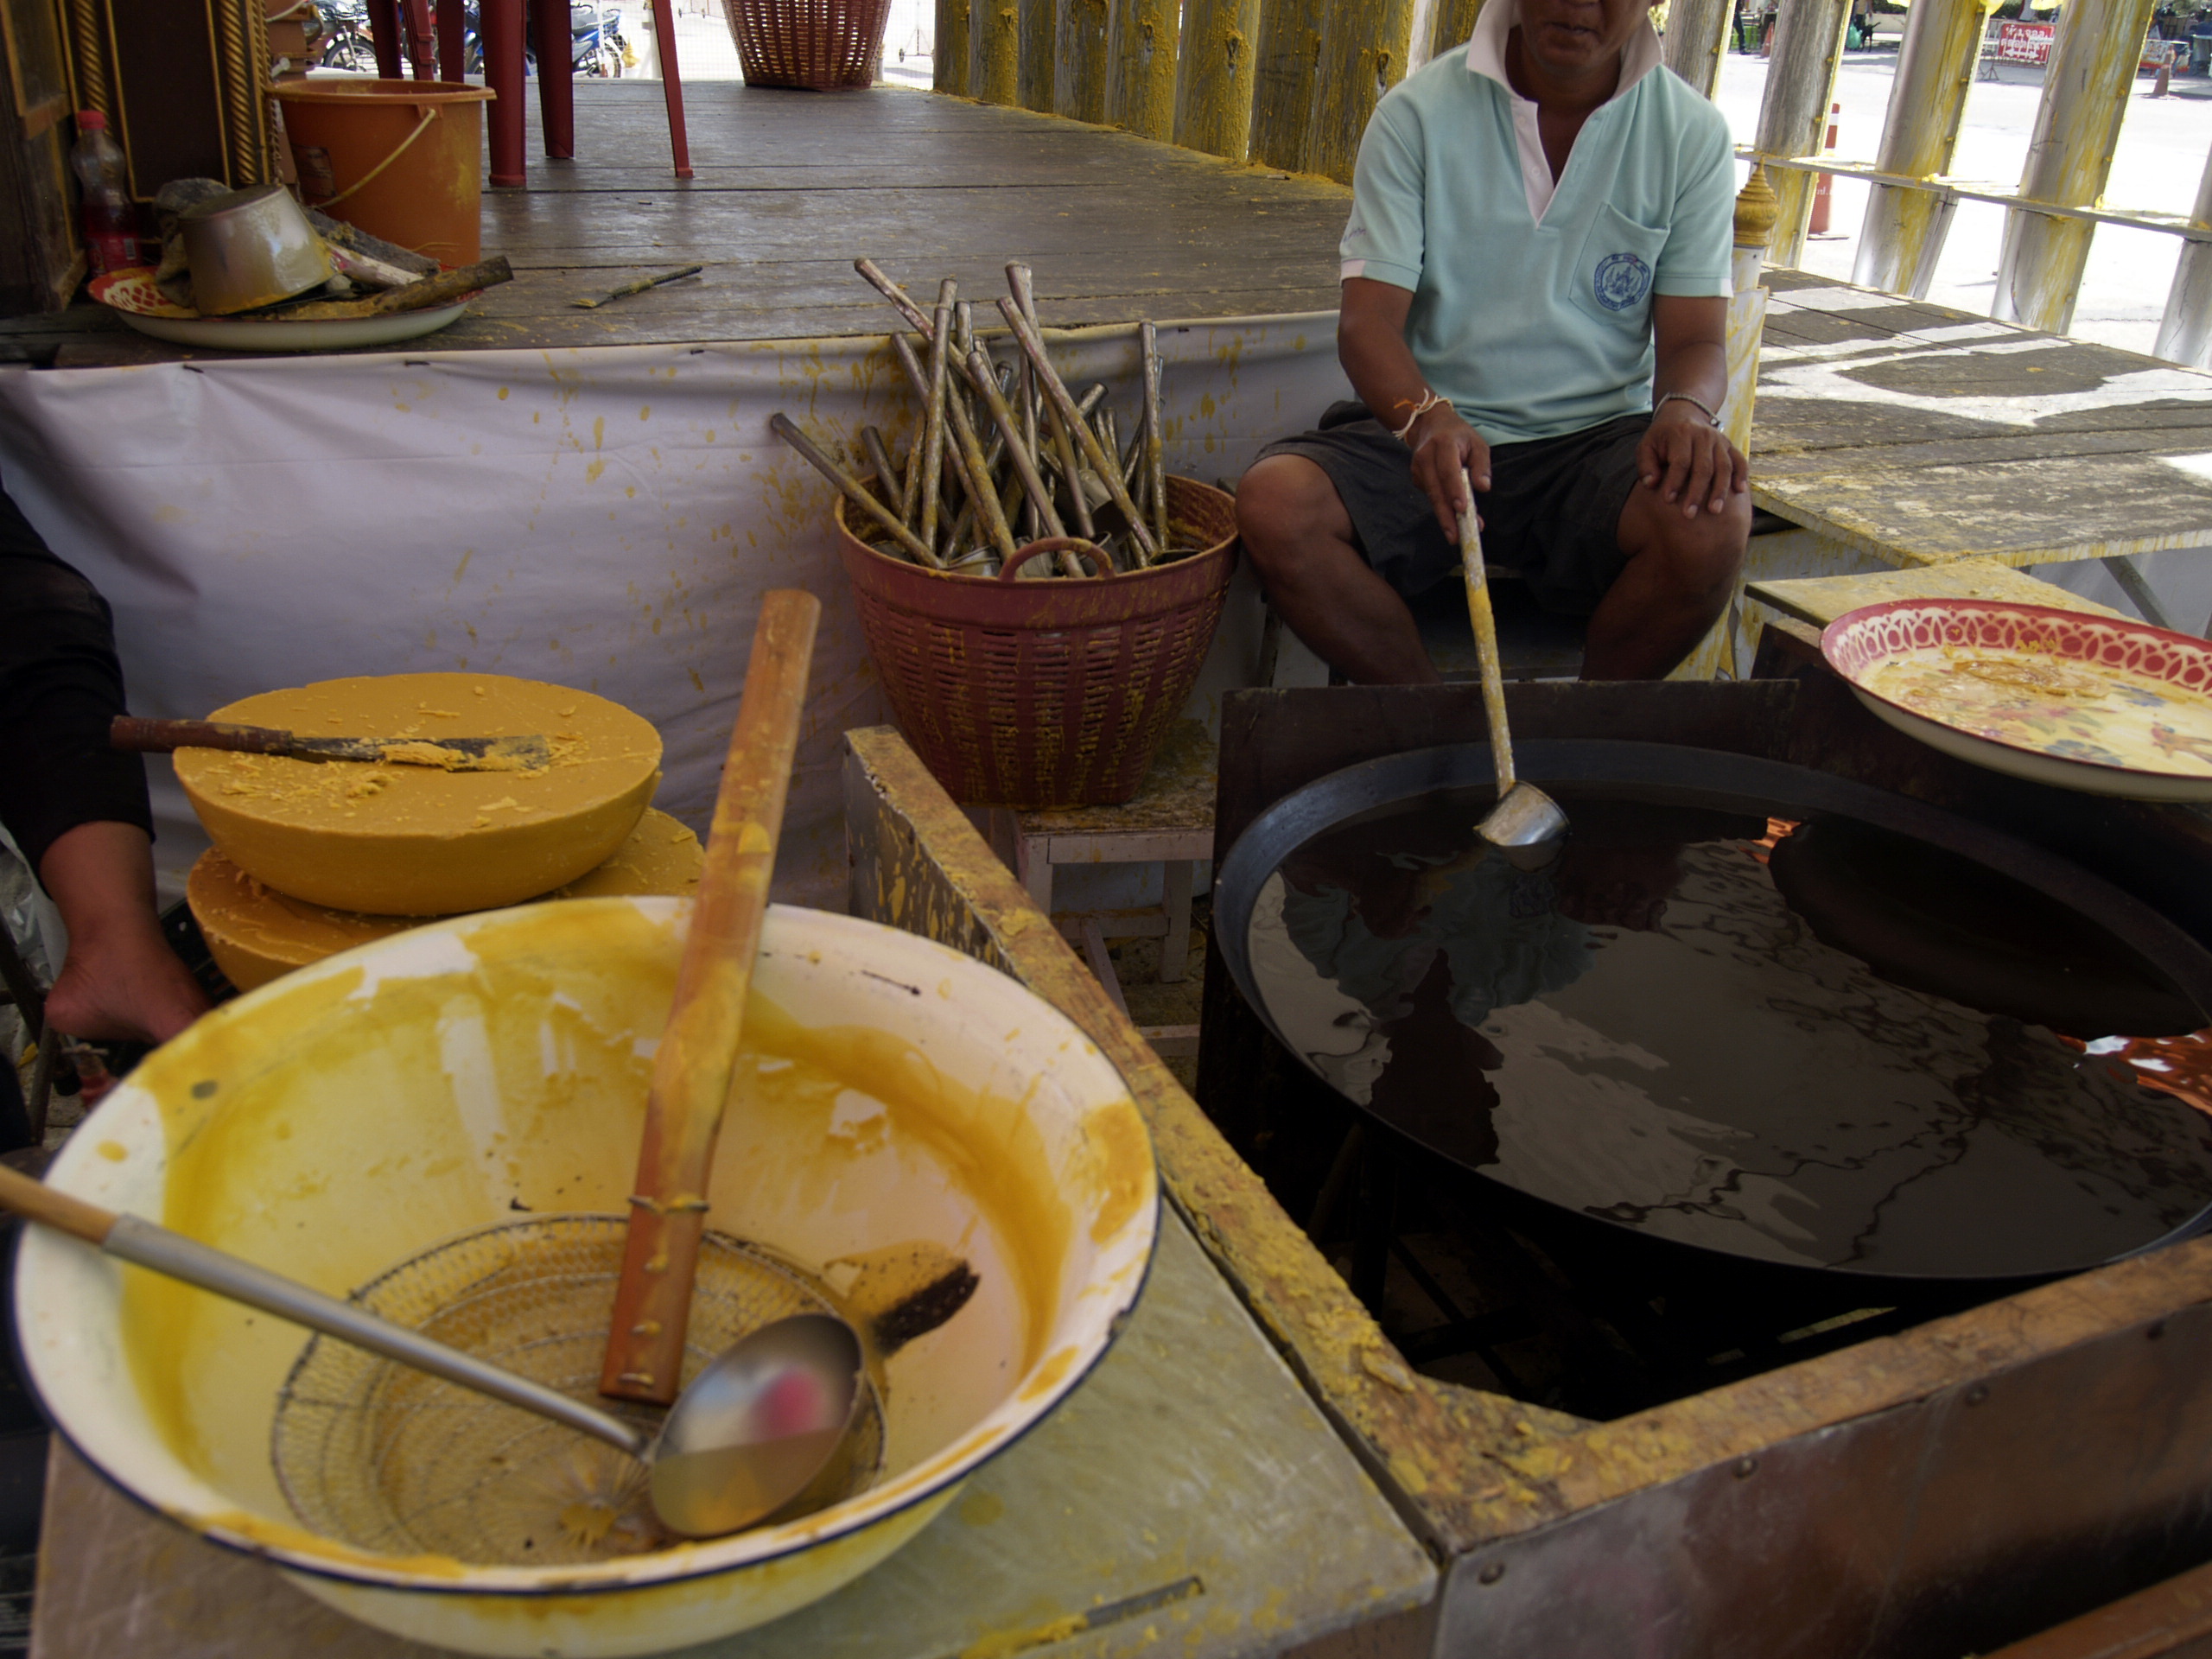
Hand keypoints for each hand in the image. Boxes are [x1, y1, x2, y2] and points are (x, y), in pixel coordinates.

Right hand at [1404, 404, 1490, 541]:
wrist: (1429, 424)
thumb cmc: (1458, 435)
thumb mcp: (1477, 442)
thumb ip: (1482, 465)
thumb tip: (1483, 487)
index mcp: (1443, 444)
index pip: (1448, 470)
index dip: (1455, 490)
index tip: (1462, 509)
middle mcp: (1426, 457)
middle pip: (1436, 490)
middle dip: (1446, 515)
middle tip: (1455, 536)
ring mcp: (1417, 468)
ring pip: (1432, 497)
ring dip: (1445, 517)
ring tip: (1456, 534)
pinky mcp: (1416, 478)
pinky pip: (1431, 496)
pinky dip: (1442, 508)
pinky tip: (1452, 517)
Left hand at [1638, 400, 1748, 518]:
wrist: (1683, 415)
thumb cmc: (1662, 438)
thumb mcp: (1647, 446)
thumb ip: (1646, 465)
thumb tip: (1651, 484)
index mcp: (1681, 434)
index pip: (1680, 461)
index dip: (1674, 482)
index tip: (1668, 500)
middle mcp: (1704, 436)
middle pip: (1704, 467)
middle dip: (1696, 493)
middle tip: (1689, 514)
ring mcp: (1720, 441)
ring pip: (1724, 467)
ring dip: (1720, 490)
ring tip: (1714, 511)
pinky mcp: (1730, 446)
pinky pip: (1739, 461)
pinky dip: (1741, 475)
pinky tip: (1739, 492)